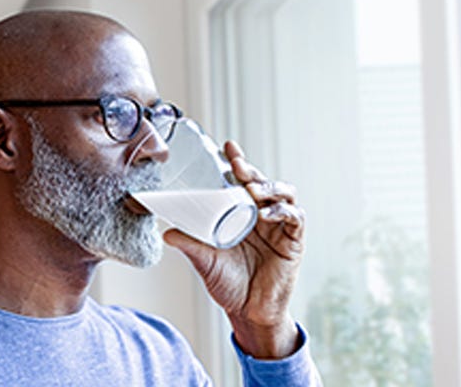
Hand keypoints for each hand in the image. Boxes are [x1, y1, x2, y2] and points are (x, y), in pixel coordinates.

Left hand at [163, 140, 305, 358]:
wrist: (248, 313)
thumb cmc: (229, 284)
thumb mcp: (204, 260)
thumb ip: (189, 244)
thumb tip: (166, 230)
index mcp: (244, 214)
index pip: (243, 181)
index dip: (238, 162)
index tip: (227, 147)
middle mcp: (264, 216)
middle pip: (263, 182)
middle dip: (252, 170)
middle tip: (237, 165)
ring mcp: (280, 227)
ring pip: (285, 194)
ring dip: (270, 186)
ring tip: (253, 189)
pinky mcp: (294, 241)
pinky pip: (295, 218)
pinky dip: (283, 211)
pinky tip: (267, 213)